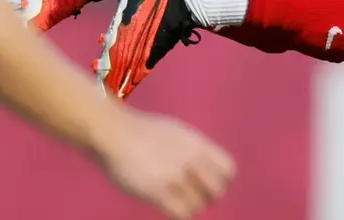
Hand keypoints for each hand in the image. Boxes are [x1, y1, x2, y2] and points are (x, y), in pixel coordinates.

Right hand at [99, 110, 235, 218]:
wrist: (115, 133)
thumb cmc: (142, 132)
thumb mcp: (177, 133)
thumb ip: (193, 149)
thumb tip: (203, 165)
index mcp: (199, 144)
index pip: (228, 170)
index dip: (220, 181)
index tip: (207, 184)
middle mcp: (192, 160)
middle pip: (217, 191)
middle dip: (206, 196)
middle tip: (191, 195)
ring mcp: (176, 176)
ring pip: (198, 205)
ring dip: (188, 206)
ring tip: (174, 199)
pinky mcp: (158, 192)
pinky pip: (181, 214)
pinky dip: (178, 214)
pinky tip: (166, 206)